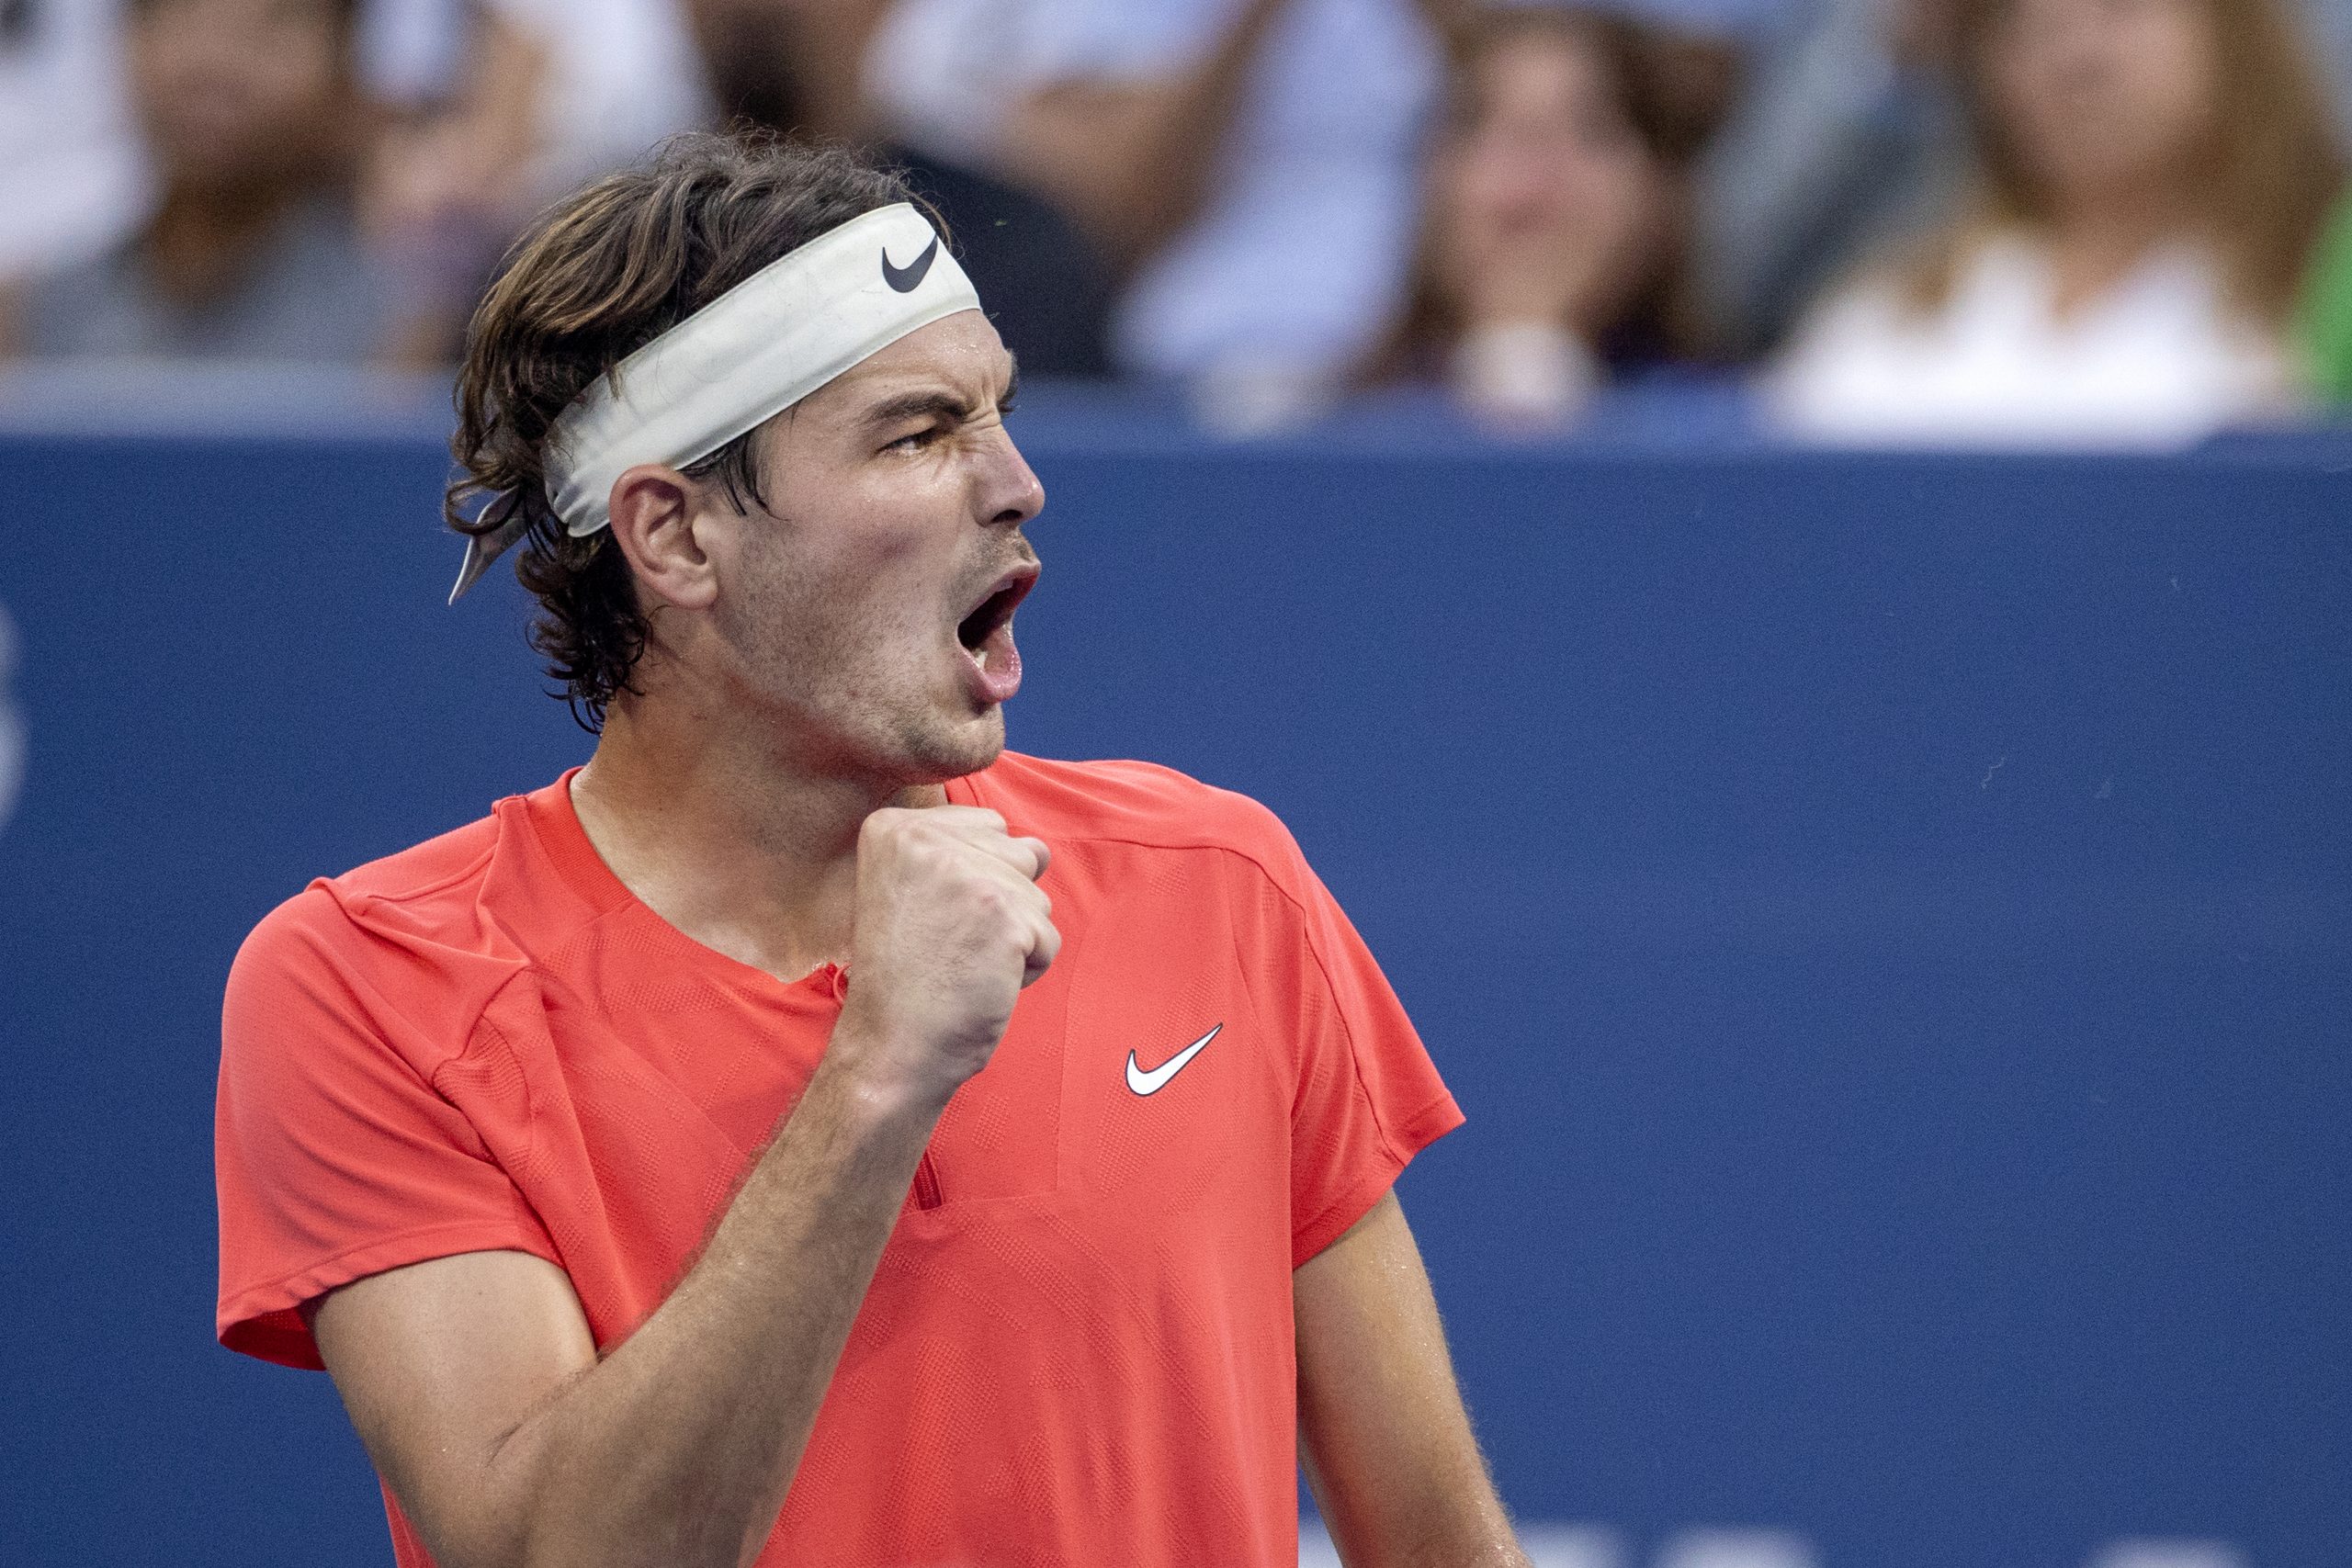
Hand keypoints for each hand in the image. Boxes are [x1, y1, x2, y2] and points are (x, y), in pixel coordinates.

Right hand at [831, 806, 1058, 1100]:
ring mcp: (968, 873)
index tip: (930, 920)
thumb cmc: (905, 978)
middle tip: (948, 945)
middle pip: (1018, 855)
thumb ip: (961, 852)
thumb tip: (1039, 849)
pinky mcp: (1005, 914)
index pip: (987, 827)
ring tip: (964, 963)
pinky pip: (1047, 937)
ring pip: (1036, 896)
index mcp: (895, 828)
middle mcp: (927, 840)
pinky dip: (1027, 968)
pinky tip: (981, 983)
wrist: (891, 1047)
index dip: (973, 882)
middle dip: (1000, 905)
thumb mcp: (909, 890)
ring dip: (1014, 936)